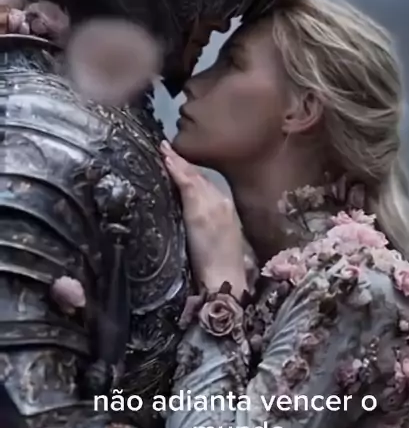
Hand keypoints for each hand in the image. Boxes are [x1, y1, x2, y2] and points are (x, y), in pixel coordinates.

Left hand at [160, 141, 247, 296]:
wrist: (225, 281)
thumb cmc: (218, 266)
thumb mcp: (213, 239)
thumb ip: (203, 221)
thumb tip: (186, 212)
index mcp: (226, 208)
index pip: (206, 184)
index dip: (190, 170)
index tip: (176, 158)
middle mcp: (222, 201)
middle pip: (200, 177)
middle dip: (183, 162)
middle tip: (166, 146)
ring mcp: (213, 204)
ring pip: (194, 177)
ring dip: (178, 162)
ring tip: (163, 148)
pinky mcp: (202, 211)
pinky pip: (188, 184)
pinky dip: (177, 170)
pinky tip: (166, 158)